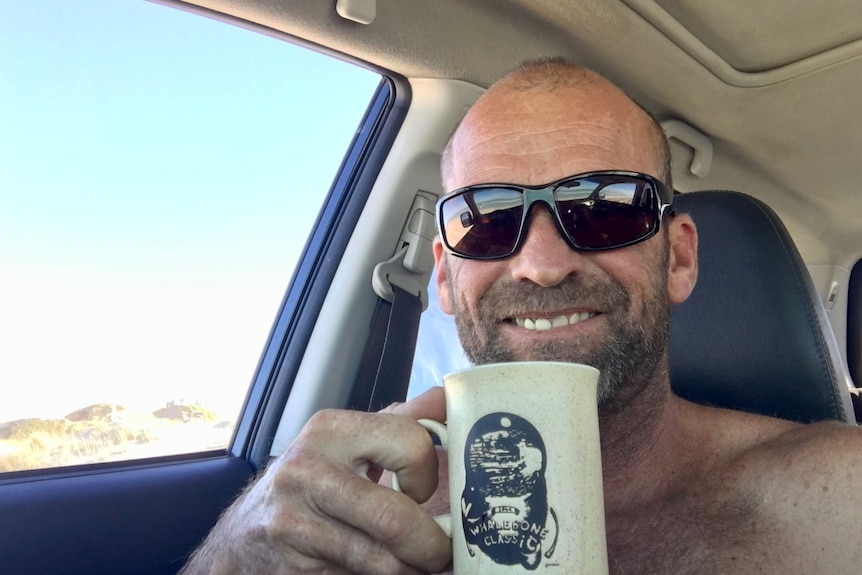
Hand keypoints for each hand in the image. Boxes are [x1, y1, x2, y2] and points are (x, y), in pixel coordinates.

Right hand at [182, 387, 450, 574]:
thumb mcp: (346, 442)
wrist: (244, 537)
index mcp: (330, 430)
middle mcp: (307, 472)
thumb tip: (444, 398)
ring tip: (414, 562)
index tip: (421, 491)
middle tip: (439, 551)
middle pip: (397, 520)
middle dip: (432, 546)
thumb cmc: (309, 484)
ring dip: (410, 569)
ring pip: (384, 563)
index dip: (429, 476)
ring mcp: (295, 525)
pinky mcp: (295, 569)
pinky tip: (377, 570)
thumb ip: (398, 421)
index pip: (411, 444)